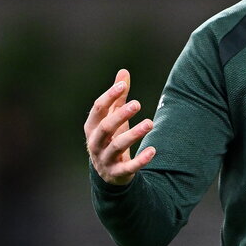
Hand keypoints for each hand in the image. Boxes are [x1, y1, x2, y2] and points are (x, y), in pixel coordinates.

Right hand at [84, 68, 155, 184]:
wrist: (108, 173)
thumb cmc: (111, 138)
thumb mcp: (113, 118)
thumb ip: (118, 97)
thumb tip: (123, 72)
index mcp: (92, 127)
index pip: (98, 109)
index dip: (109, 96)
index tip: (123, 86)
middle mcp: (95, 143)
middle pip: (105, 127)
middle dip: (120, 115)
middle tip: (137, 104)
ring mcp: (105, 159)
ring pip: (117, 145)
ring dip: (134, 134)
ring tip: (150, 123)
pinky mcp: (117, 172)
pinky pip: (129, 167)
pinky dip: (141, 159)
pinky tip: (153, 150)